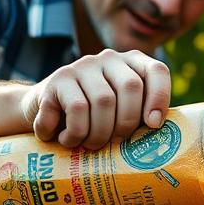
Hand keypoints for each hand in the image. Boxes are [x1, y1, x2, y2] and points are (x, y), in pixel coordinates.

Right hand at [21, 49, 170, 149]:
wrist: (43, 110)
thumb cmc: (93, 117)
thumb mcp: (120, 112)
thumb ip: (140, 115)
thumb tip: (160, 134)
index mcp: (131, 63)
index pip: (157, 70)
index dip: (160, 97)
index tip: (154, 125)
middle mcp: (108, 58)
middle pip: (131, 87)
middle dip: (127, 123)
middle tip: (115, 142)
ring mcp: (82, 65)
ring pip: (104, 101)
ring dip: (98, 133)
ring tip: (89, 146)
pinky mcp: (58, 78)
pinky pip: (77, 110)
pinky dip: (75, 134)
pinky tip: (67, 140)